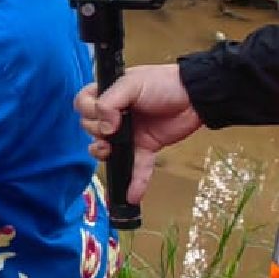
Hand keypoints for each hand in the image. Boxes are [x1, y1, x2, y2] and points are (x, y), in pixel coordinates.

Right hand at [75, 64, 203, 203]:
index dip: (89, 112)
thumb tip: (104, 127)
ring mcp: (128, 133)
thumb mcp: (131, 83)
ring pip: (107, 150)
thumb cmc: (163, 82)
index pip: (83, 105)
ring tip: (109, 153)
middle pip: (91, 129)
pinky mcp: (145, 148)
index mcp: (107, 95)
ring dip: (104, 156)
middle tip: (112, 130)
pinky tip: (130, 194)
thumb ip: (110, 102)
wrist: (195, 95)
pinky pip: (137, 167)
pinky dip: (134, 182)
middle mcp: (113, 115)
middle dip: (96, 131)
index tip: (106, 117)